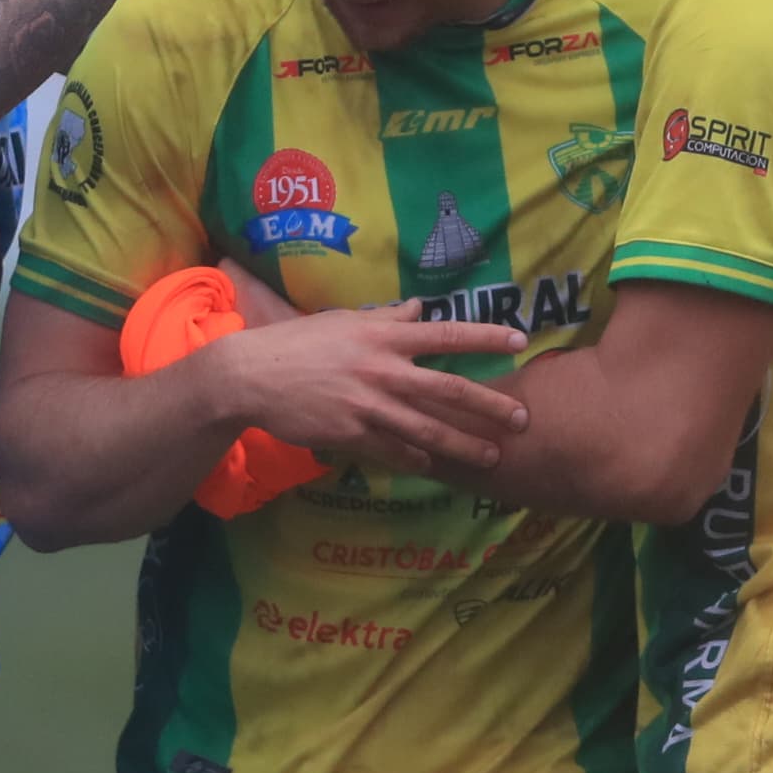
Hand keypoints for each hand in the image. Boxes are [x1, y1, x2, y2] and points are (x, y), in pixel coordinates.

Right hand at [213, 304, 526, 475]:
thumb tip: (420, 307)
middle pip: (448, 390)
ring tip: (492, 457)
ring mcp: (368, 406)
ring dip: (464, 445)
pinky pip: (393, 451)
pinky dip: (416, 459)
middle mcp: (383, 371)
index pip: (446, 334)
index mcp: (383, 337)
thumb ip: (387, 318)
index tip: (519, 340)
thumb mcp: (343, 321)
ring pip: (428, 429)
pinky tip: (434, 465)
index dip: (486, 337)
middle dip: (489, 406)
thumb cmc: (297, 343)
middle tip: (522, 419)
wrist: (251, 376)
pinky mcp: (351, 435)